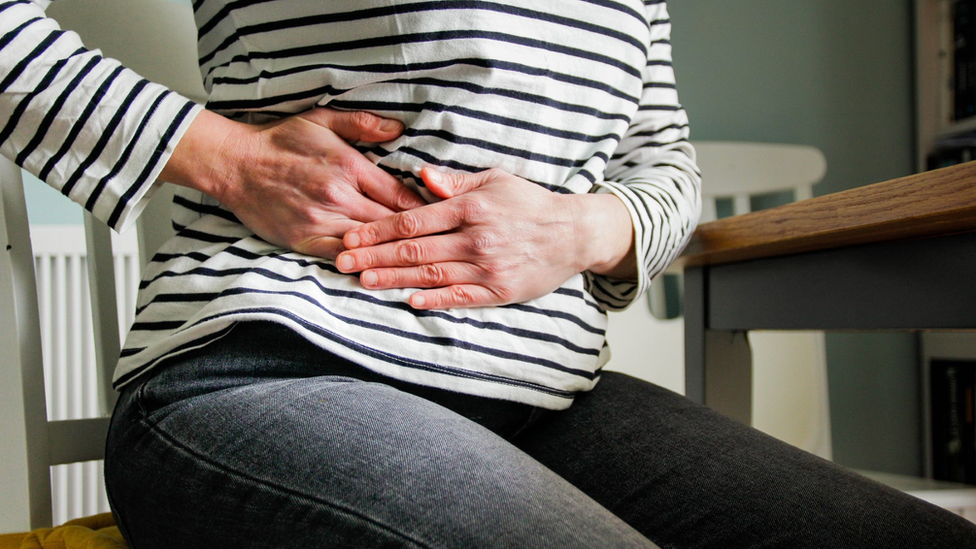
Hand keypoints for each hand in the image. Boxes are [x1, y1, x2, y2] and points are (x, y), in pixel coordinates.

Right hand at [161, 108, 425, 257]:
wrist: (235, 164)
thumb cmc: (280, 140)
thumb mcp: (323, 119)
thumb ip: (363, 125)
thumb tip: (399, 130)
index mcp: (350, 166)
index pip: (401, 195)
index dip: (425, 209)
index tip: (443, 218)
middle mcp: (339, 196)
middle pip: (392, 223)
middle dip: (418, 236)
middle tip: (444, 247)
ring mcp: (322, 221)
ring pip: (371, 244)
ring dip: (395, 254)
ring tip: (422, 264)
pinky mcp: (305, 240)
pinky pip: (343, 258)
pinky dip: (363, 265)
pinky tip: (382, 272)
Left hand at [335, 167, 635, 308]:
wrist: (573, 234)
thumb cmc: (530, 204)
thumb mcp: (496, 180)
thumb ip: (457, 181)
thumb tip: (421, 176)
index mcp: (471, 207)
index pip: (413, 221)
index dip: (378, 230)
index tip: (351, 236)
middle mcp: (476, 239)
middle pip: (414, 250)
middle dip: (374, 256)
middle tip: (342, 263)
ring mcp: (488, 268)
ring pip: (431, 275)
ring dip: (393, 279)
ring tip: (363, 281)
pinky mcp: (500, 291)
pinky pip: (461, 298)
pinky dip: (435, 299)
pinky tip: (410, 301)